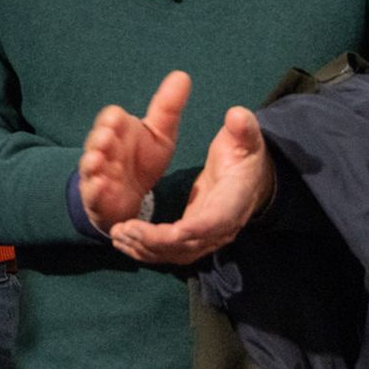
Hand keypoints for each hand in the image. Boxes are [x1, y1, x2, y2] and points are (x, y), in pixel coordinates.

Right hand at [79, 70, 188, 231]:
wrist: (128, 197)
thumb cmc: (141, 160)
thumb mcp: (159, 134)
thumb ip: (167, 107)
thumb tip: (182, 75)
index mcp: (117, 130)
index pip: (111, 118)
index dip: (113, 119)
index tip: (117, 120)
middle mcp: (103, 149)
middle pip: (97, 139)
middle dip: (100, 138)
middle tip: (107, 137)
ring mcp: (97, 173)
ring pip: (90, 164)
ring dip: (93, 161)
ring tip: (97, 160)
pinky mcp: (96, 197)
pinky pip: (92, 193)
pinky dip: (95, 189)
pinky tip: (101, 186)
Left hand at [109, 106, 274, 264]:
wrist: (250, 179)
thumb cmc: (243, 155)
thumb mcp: (245, 139)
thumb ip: (242, 129)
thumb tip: (237, 115)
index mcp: (235, 199)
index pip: (216, 220)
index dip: (196, 228)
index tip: (171, 230)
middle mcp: (223, 225)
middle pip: (191, 243)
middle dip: (158, 240)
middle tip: (125, 229)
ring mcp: (209, 236)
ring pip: (177, 253)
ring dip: (146, 248)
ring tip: (118, 235)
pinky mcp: (195, 239)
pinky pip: (171, 252)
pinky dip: (147, 250)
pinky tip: (123, 242)